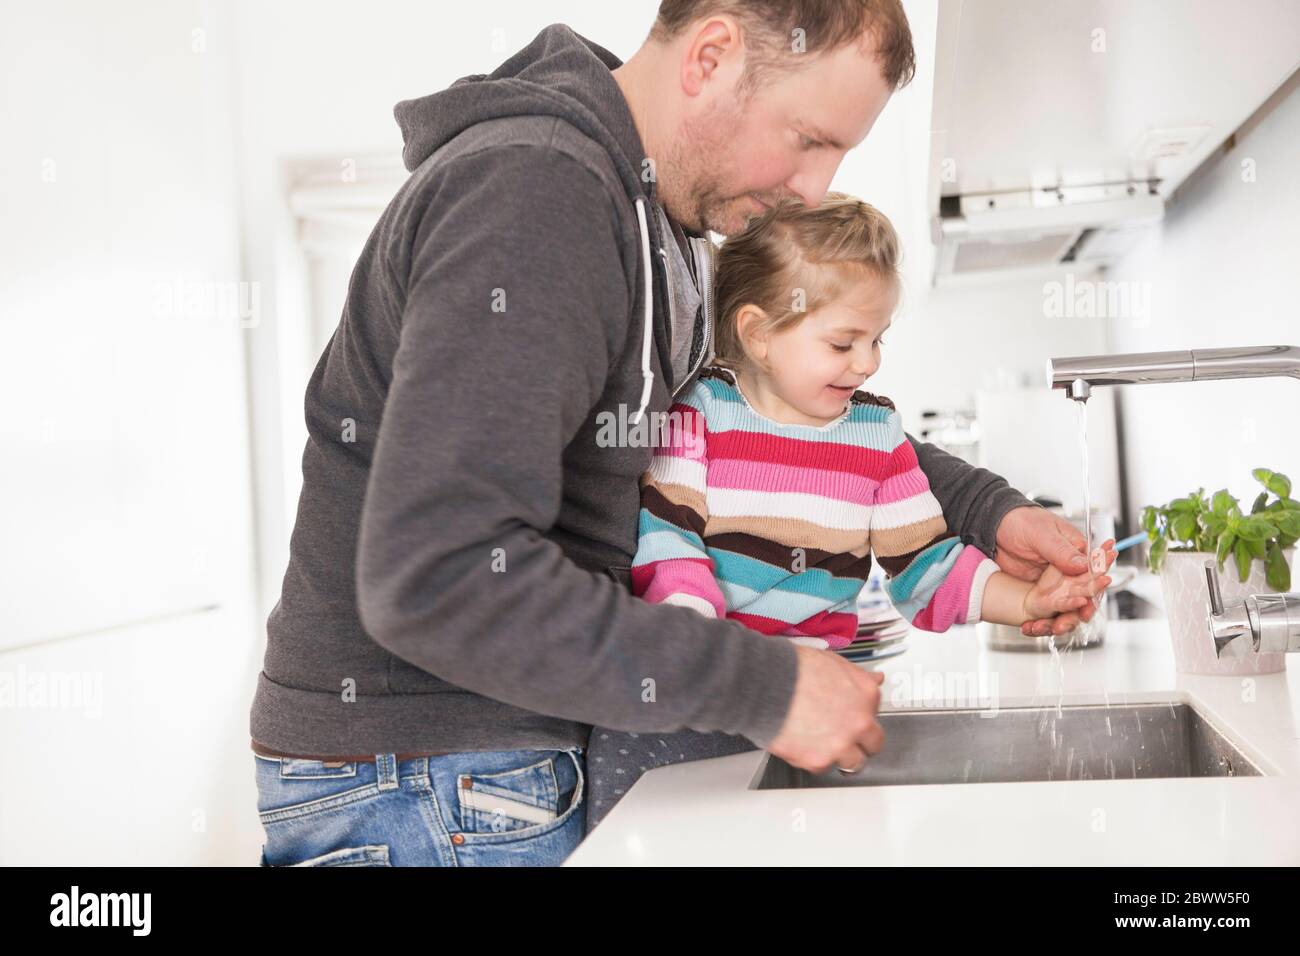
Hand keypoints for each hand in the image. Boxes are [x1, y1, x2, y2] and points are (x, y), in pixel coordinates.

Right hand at [767, 646, 886, 773]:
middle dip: (861, 742)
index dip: (860, 715)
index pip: (876, 714)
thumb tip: (875, 679)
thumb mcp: (833, 661)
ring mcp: (840, 744)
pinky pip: (822, 767)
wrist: (765, 684)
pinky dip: (812, 758)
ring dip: (840, 755)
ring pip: (852, 763)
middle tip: (844, 736)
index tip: (851, 716)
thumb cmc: (793, 669)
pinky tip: (803, 742)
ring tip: (823, 744)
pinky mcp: (818, 760)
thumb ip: (858, 676)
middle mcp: (859, 723)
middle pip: (873, 745)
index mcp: (866, 695)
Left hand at [995, 506, 1098, 636]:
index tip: (1087, 608)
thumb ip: (1062, 551)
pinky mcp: (1039, 592)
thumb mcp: (1041, 534)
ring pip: (1064, 608)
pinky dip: (1040, 620)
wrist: (995, 528)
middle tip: (1063, 625)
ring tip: (1047, 630)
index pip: (1093, 577)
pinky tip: (1030, 627)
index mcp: (1076, 553)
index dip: (1093, 594)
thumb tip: (1083, 565)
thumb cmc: (1022, 521)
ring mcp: (1054, 584)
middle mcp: (1069, 571)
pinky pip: (1045, 610)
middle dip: (1075, 614)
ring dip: (1058, 621)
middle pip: (1081, 598)